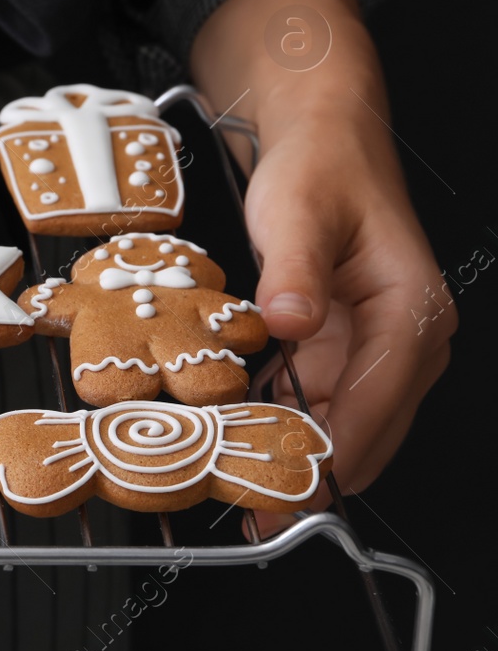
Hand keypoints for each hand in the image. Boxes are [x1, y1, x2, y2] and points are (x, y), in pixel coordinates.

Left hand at [191, 0, 455, 535]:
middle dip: (315, 475)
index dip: (334, 456)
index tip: (290, 494)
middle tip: (254, 512)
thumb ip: (294, 268)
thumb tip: (292, 322)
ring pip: (340, 424)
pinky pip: (316, 400)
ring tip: (240, 492)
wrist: (321, 137)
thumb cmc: (319, 170)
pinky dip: (283, 422)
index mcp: (412, 313)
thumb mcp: (298, 210)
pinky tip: (238, 443)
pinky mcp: (344, 347)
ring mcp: (376, 348)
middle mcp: (406, 341)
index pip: (378, 406)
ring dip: (296, 457)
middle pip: (366, 431)